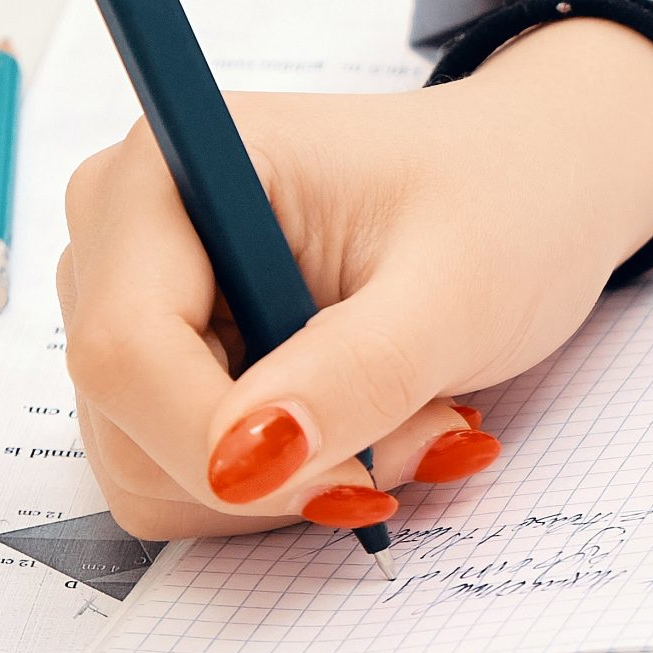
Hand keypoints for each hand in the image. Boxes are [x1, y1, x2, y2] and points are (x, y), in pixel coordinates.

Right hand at [56, 36, 652, 539]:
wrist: (531, 187)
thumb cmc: (502, 203)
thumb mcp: (456, 290)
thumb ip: (354, 371)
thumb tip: (240, 463)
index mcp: (164, 171)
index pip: (123, 350)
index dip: (219, 441)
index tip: (354, 478)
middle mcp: (121, 234)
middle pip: (128, 422)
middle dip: (282, 464)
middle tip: (429, 428)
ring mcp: (135, 305)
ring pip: (154, 470)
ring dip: (296, 480)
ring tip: (413, 414)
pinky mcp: (168, 365)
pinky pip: (188, 478)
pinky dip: (287, 481)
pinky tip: (372, 422)